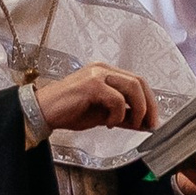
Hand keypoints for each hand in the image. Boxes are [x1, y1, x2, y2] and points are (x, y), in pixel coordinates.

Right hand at [35, 60, 151, 133]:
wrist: (43, 111)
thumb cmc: (68, 111)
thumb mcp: (101, 115)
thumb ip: (122, 116)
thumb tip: (142, 123)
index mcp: (106, 72)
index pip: (137, 81)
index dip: (149, 101)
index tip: (152, 120)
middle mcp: (103, 69)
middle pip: (139, 81)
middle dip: (149, 105)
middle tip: (149, 124)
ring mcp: (97, 74)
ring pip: (132, 86)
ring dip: (137, 109)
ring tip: (130, 124)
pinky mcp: (91, 85)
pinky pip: (117, 99)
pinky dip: (118, 114)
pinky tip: (108, 122)